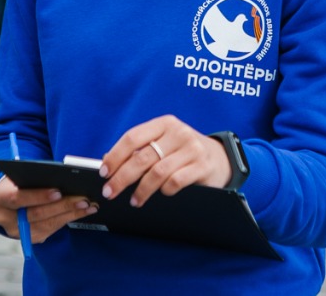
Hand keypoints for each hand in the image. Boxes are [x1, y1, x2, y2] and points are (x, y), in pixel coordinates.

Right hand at [0, 175, 97, 242]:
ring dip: (70, 214)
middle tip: (82, 199)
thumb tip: (63, 176)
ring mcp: (16, 232)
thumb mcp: (20, 175)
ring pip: (46, 224)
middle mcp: (4, 218)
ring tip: (87, 205)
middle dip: (61, 206)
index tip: (58, 191)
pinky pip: (51, 230)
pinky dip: (68, 219)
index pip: (17, 198)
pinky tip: (82, 212)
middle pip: (36, 214)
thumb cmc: (18, 181)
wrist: (8, 199)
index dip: (38, 196)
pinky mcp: (29, 238)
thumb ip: (35, 177)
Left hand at [99, 115, 230, 208]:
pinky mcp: (202, 165)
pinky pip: (176, 181)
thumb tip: (108, 163)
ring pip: (157, 172)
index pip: (133, 137)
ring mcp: (191, 148)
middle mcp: (177, 133)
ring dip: (141, 190)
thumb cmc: (183, 152)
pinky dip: (164, 190)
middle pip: (142, 157)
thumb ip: (140, 150)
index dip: (115, 156)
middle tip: (110, 192)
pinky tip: (161, 194)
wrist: (221, 158)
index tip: (104, 172)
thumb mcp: (163, 144)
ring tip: (134, 200)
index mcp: (163, 124)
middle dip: (122, 177)